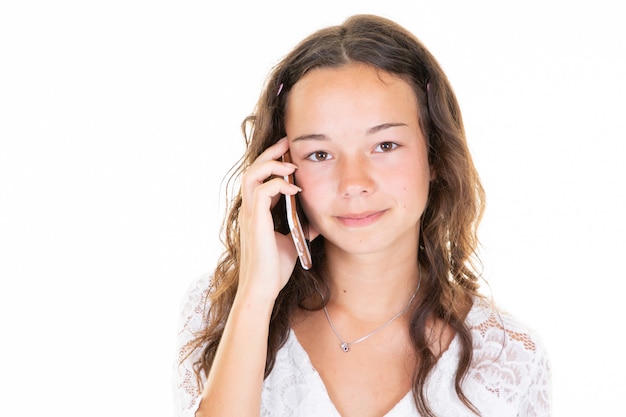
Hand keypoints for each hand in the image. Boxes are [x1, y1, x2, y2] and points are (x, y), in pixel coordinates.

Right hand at [237, 138, 302, 302]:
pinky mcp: (256, 222)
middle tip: (287, 143)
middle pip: (253, 169)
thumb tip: (318, 219)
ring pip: (252, 175)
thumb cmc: (275, 269)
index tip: (289, 151)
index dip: (273, 162)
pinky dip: (278, 184)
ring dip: (272, 165)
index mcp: (258, 212)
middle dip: (270, 153)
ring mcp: (251, 215)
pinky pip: (262, 192)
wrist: (263, 288)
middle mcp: (251, 210)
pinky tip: (296, 189)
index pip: (260, 178)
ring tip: (291, 164)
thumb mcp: (294, 241)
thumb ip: (302, 227)